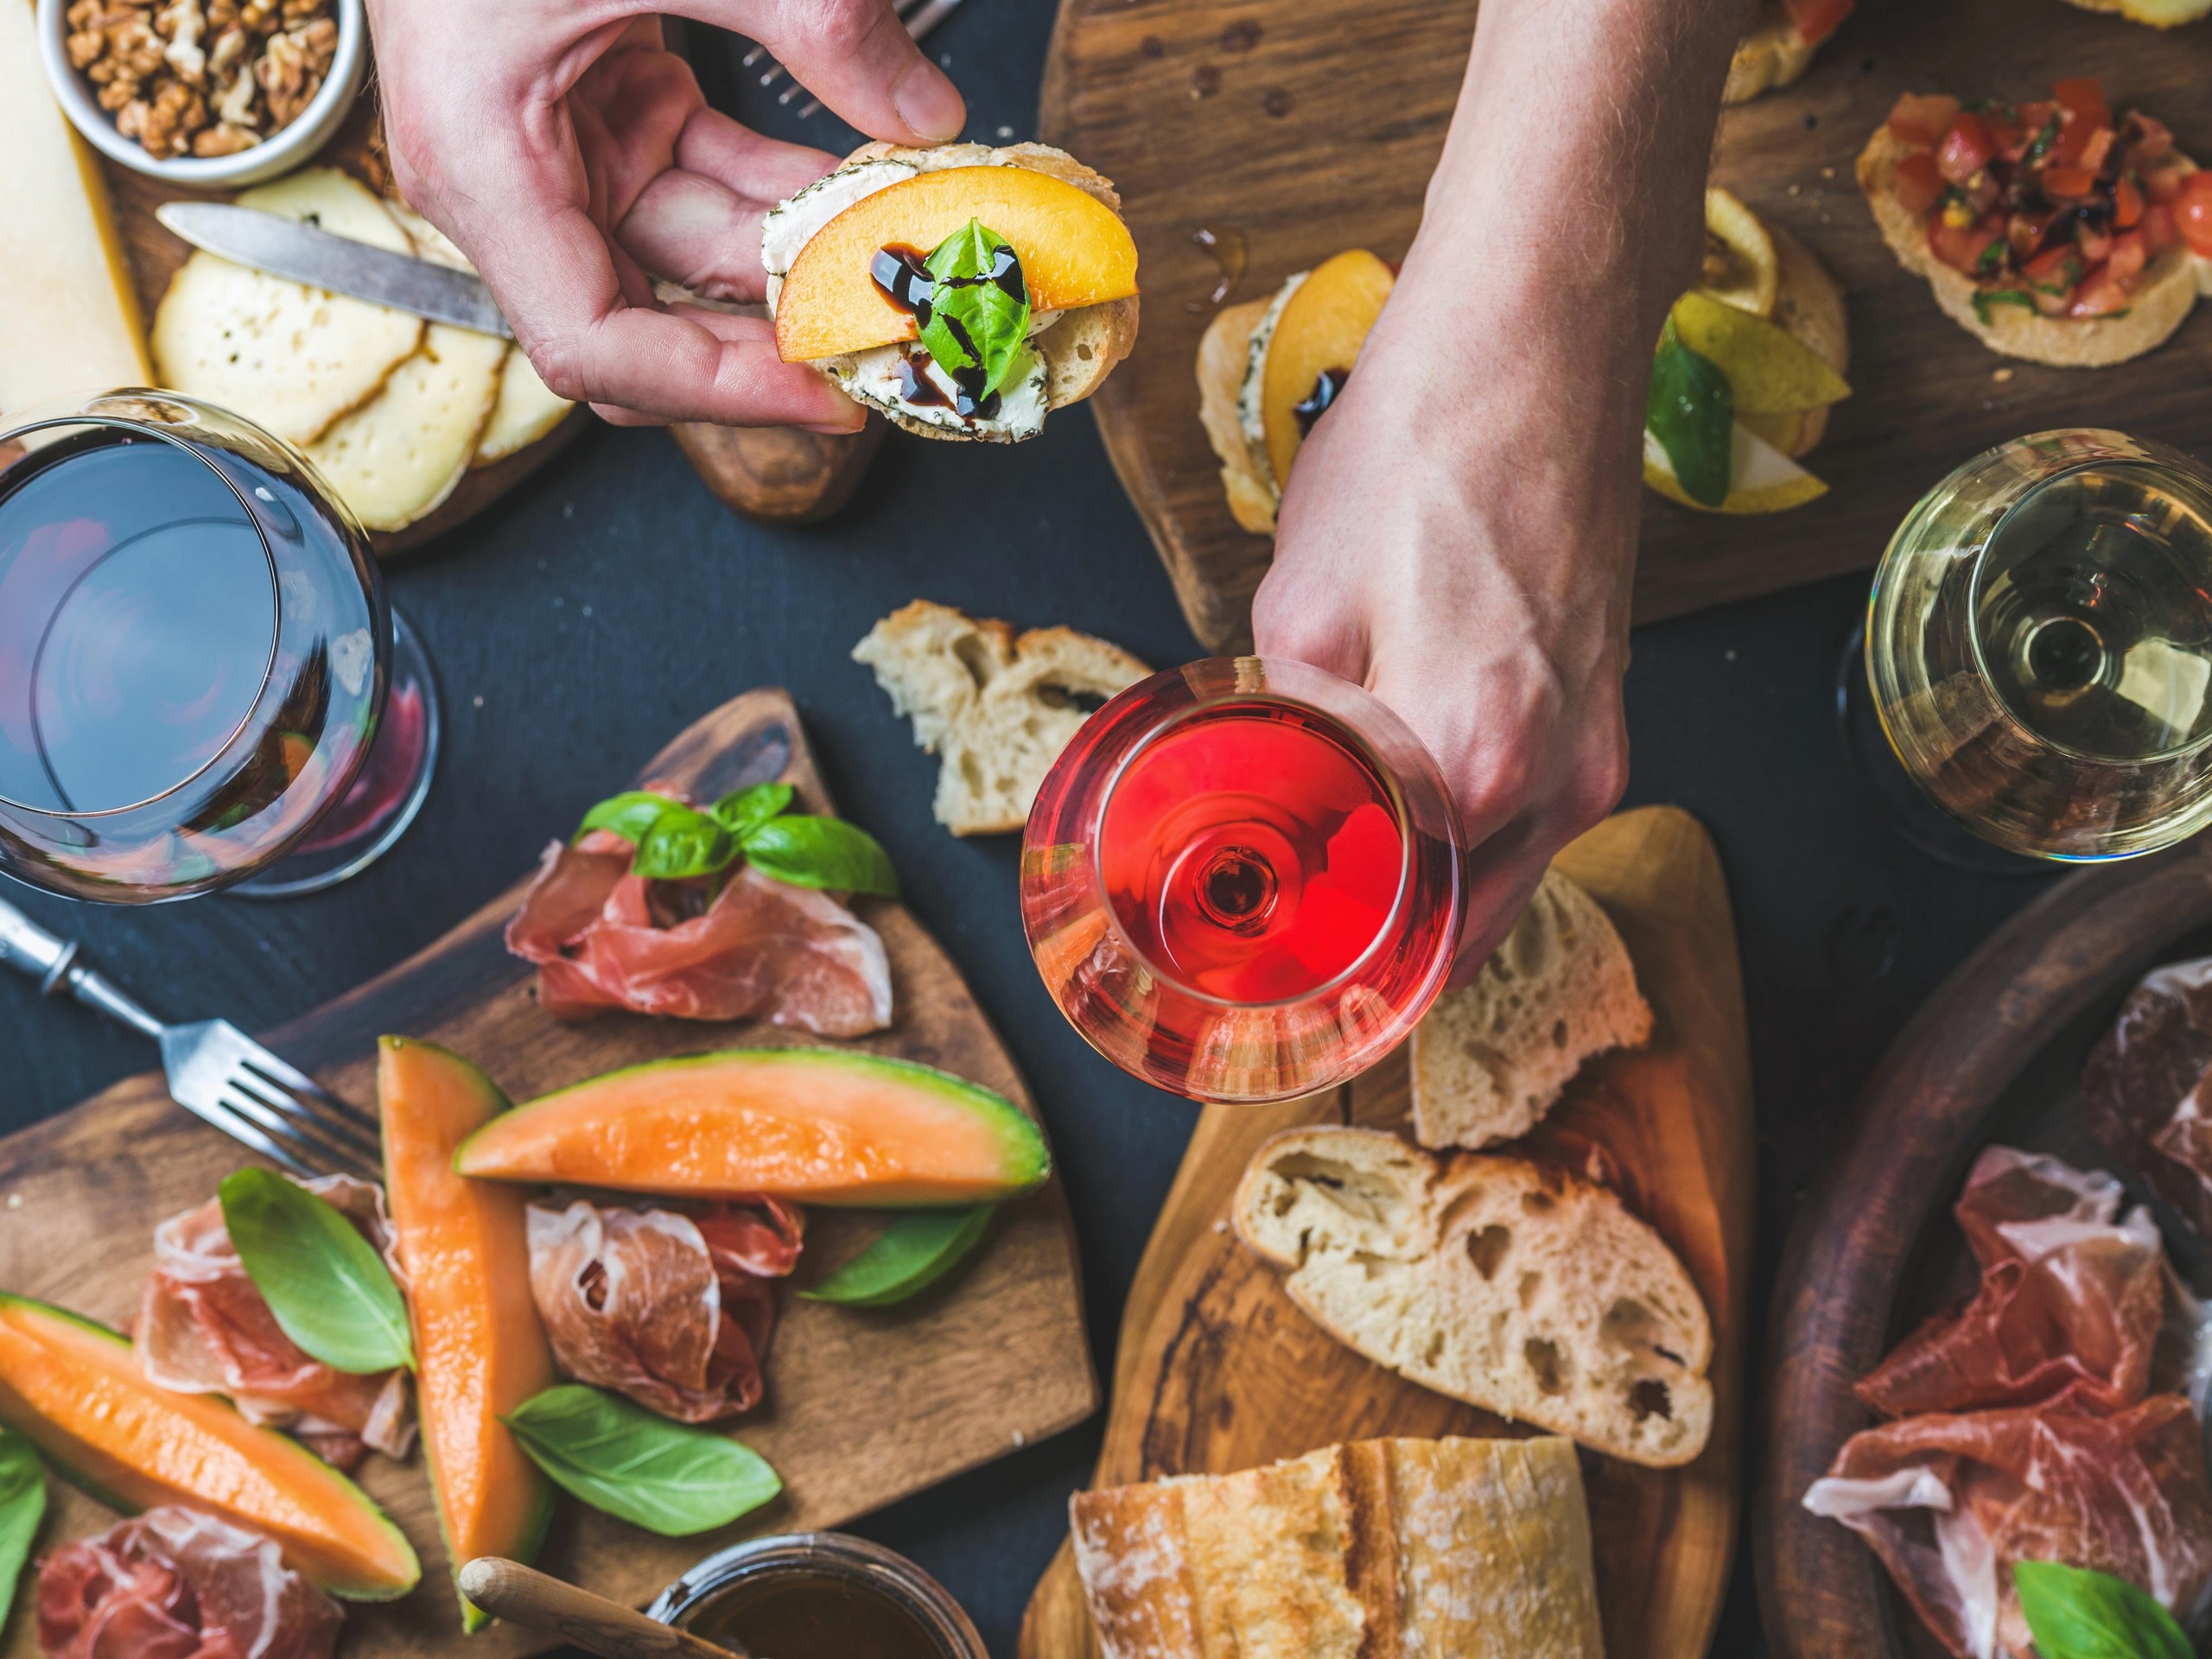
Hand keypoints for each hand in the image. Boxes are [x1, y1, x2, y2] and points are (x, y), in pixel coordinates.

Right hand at [364, 0, 966, 427]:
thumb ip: (807, 20)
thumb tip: (925, 113)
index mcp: (486, 168)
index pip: (597, 347)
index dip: (720, 389)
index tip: (830, 394)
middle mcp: (515, 181)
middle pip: (650, 323)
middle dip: (770, 340)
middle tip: (884, 346)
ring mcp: (565, 147)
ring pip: (694, 255)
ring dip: (794, 261)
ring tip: (896, 266)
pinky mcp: (609, 107)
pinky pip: (708, 182)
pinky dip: (781, 193)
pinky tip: (861, 192)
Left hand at [1249, 0, 1744, 972]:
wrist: (1537, 340)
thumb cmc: (1422, 450)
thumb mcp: (1304, 604)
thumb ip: (1295, 740)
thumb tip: (1277, 816)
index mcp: (1477, 764)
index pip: (1400, 934)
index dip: (1336, 971)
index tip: (1288, 996)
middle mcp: (1561, 777)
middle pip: (1466, 928)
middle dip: (1388, 958)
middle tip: (1314, 971)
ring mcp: (1601, 741)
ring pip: (1509, 871)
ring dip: (1436, 898)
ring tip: (1353, 902)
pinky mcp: (1611, 697)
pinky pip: (1539, 808)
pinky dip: (1479, 832)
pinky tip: (1417, 811)